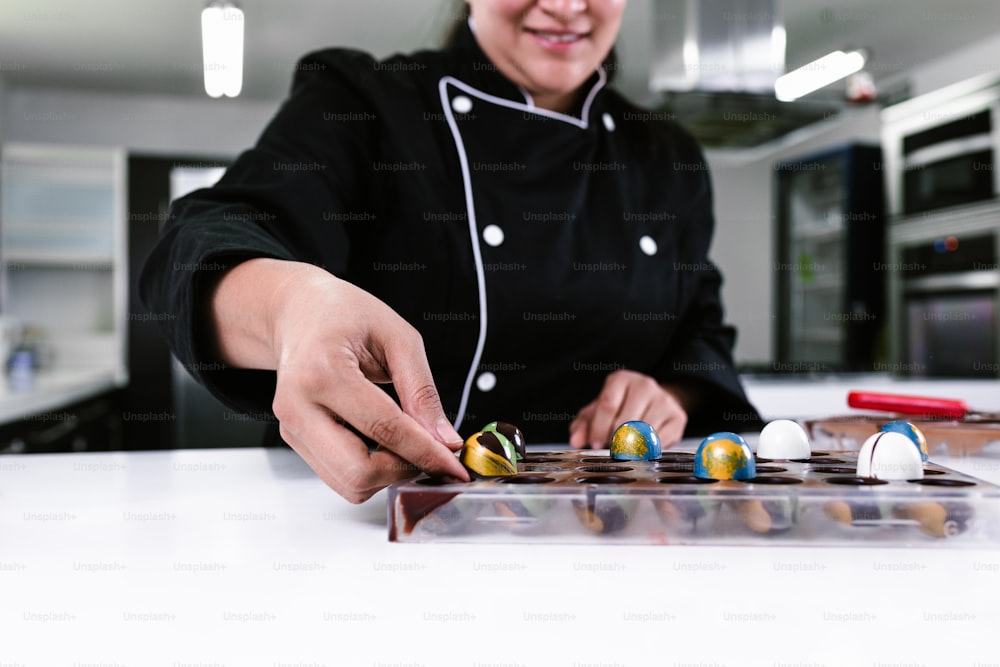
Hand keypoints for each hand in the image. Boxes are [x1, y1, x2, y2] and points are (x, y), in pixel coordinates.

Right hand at [211, 259, 468, 502]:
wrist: (299, 312)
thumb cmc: (345, 314)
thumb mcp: (398, 338)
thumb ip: (422, 392)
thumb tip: (445, 441)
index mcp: (323, 370)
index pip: (385, 429)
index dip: (427, 453)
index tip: (455, 467)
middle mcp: (298, 404)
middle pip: (359, 472)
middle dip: (403, 470)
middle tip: (430, 452)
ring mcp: (291, 426)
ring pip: (349, 484)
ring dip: (387, 473)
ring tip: (405, 442)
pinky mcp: (293, 439)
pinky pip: (339, 475)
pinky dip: (370, 469)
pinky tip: (382, 441)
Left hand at [568, 369, 691, 448]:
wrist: (655, 403)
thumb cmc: (621, 407)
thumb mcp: (598, 411)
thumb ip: (584, 425)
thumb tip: (576, 440)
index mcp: (621, 379)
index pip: (608, 405)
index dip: (599, 429)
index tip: (595, 445)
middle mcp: (644, 385)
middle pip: (625, 420)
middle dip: (614, 441)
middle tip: (611, 451)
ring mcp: (663, 400)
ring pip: (643, 432)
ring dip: (632, 447)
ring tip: (626, 450)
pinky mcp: (678, 417)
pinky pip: (661, 442)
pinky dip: (649, 451)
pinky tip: (642, 450)